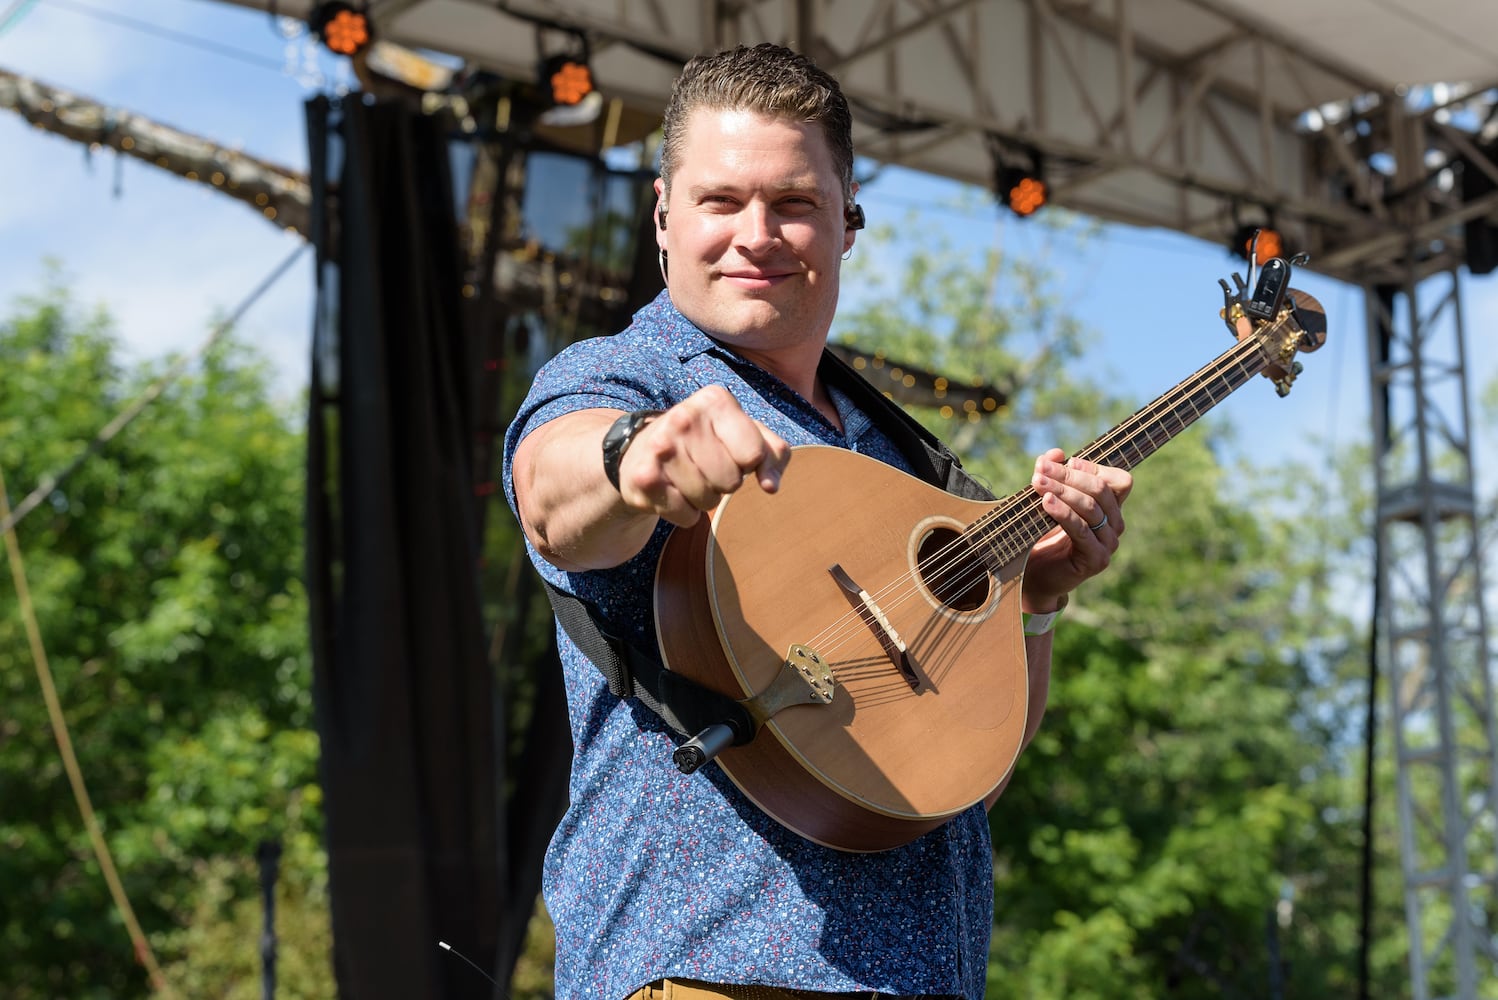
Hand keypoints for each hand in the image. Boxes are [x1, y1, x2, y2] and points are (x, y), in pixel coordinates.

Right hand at [617, 385, 791, 527]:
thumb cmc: (704, 442)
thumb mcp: (743, 435)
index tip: (730, 452)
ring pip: (709, 501)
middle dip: (724, 483)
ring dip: (704, 498)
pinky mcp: (644, 479)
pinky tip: (672, 491)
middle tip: (706, 467)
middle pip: (731, 481)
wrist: (640, 451)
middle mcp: (684, 418)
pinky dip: (685, 513)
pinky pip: (687, 516)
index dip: (747, 462)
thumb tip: (771, 486)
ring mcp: (661, 448)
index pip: (754, 454)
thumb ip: (772, 454)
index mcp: (715, 400)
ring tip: (688, 478)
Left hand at [1022, 448, 1131, 611]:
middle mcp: (1115, 525)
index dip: (1093, 468)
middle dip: (1069, 476)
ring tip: (1038, 483)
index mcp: (1110, 508)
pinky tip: (1046, 502)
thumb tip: (1055, 453)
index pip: (1118, 480)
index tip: (1064, 461)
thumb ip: (1051, 476)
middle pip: (1101, 490)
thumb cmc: (1040, 535)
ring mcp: (1108, 544)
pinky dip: (1063, 513)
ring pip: (1092, 508)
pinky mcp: (1096, 560)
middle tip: (1040, 470)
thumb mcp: (1045, 500)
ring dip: (1062, 491)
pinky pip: (1081, 530)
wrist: (1033, 576)